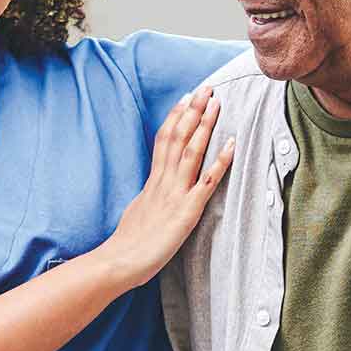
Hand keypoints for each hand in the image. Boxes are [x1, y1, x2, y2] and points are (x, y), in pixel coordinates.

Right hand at [104, 85, 233, 286]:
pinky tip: (232, 144)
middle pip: (178, 138)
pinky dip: (220, 161)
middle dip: (193, 111)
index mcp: (151, 182)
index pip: (163, 141)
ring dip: (205, 125)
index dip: (175, 118)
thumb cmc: (126, 245)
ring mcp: (175, 194)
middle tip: (206, 89)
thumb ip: (147, 199)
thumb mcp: (136, 213)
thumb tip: (150, 195)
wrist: (118, 262)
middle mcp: (163, 182)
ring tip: (216, 103)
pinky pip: (207, 181)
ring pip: (191, 151)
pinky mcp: (187, 211)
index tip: (185, 98)